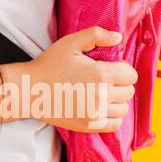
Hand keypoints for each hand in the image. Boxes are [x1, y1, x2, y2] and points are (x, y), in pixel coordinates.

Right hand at [6, 27, 136, 131]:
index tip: (109, 67)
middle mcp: (102, 96)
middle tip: (102, 79)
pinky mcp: (89, 126)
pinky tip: (99, 107)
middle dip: (120, 83)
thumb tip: (118, 37)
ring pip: (123, 109)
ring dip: (116, 100)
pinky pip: (115, 124)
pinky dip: (112, 116)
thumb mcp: (69, 43)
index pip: (131, 75)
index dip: (122, 68)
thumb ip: (96, 35)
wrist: (29, 90)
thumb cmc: (49, 64)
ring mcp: (96, 113)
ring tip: (100, 93)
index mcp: (101, 74)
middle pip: (129, 91)